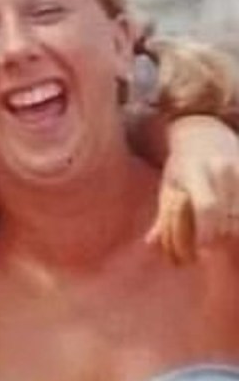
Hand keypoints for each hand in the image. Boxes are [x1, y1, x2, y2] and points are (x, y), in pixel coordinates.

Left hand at [148, 116, 238, 261]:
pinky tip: (231, 222)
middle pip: (229, 215)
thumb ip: (163, 216)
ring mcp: (238, 167)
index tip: (201, 248)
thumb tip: (150, 244)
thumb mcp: (169, 185)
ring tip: (222, 233)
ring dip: (233, 229)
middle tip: (211, 246)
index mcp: (195, 171)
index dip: (206, 230)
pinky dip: (238, 217)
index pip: (207, 206)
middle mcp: (220, 168)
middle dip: (220, 236)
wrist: (204, 131)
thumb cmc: (181, 164)